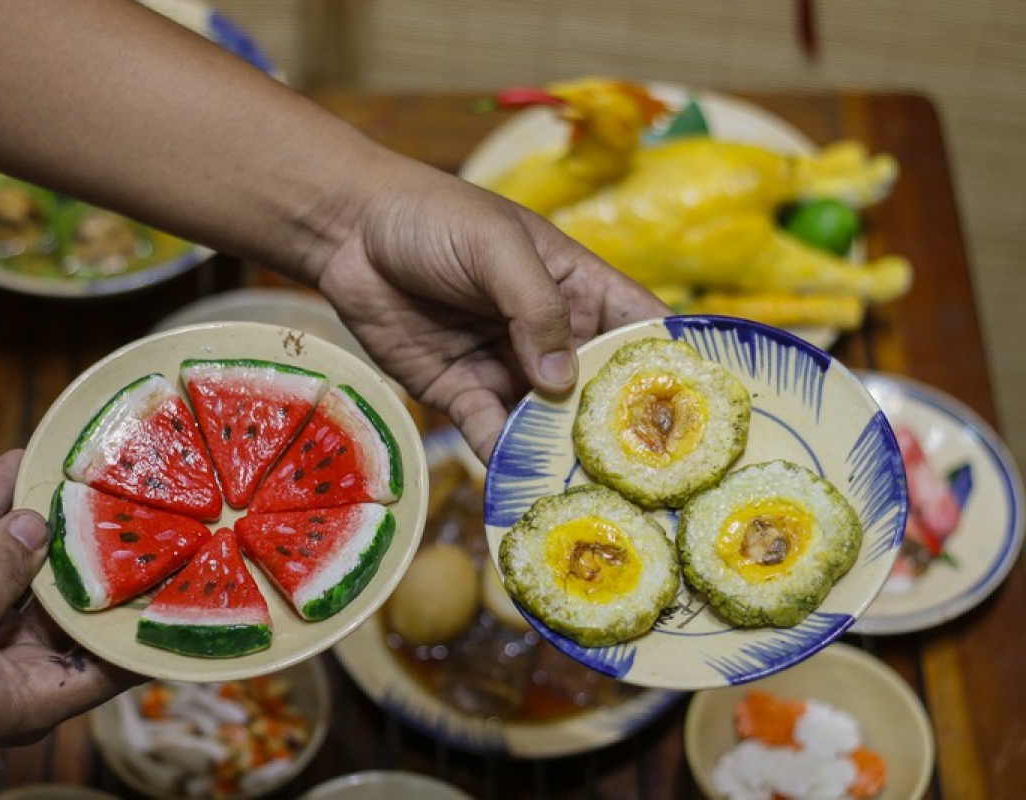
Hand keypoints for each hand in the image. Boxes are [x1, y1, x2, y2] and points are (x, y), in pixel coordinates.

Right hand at [0, 450, 140, 794]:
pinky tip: (13, 460)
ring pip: (23, 561)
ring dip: (46, 515)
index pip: (117, 659)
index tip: (194, 572)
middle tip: (143, 494)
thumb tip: (36, 526)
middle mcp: (17, 660)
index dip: (154, 620)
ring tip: (84, 466)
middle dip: (104, 549)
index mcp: (36, 693)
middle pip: (76, 599)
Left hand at [315, 160, 670, 462]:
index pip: (640, 328)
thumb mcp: (496, 248)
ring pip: (547, 422)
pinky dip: (505, 461)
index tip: (705, 415)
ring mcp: (507, 368)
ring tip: (594, 501)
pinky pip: (490, 434)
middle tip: (654, 483)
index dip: (672, 367)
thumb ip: (534, 308)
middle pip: (599, 390)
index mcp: (577, 288)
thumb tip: (563, 381)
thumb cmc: (433, 218)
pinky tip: (523, 489)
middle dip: (621, 431)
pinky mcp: (460, 393)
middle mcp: (551, 335)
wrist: (347, 232)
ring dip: (564, 456)